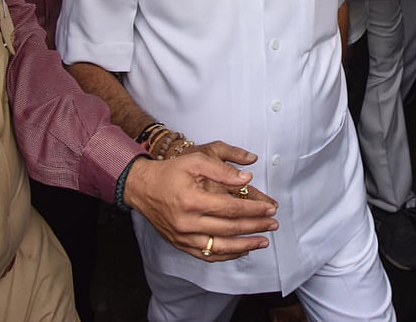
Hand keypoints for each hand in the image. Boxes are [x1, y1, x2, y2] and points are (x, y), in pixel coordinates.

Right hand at [124, 142, 277, 262]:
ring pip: (220, 247)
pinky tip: (241, 250)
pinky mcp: (180, 244)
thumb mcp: (195, 161)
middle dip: (255, 226)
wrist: (142, 188)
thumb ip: (222, 169)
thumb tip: (246, 178)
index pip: (230, 208)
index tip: (270, 208)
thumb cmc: (169, 172)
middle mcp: (187, 222)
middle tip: (273, 223)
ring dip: (245, 245)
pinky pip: (207, 255)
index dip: (253, 209)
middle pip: (229, 229)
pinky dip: (227, 254)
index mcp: (192, 200)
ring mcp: (183, 237)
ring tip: (263, 241)